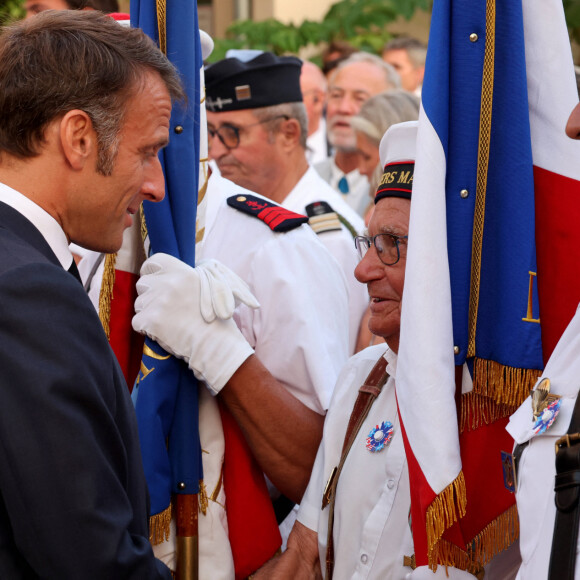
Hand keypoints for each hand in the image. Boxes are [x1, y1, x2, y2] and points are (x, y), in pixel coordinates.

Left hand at [132, 253, 257, 392]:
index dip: (151, 273)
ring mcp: (158, 301)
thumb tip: (169, 278)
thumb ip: (187, 279)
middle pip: (142, 284)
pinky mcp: (150, 320)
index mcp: (183, 272)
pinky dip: (146, 329)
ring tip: (168, 322)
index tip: (155, 282)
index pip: (153, 262)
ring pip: (139, 304)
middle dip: (149, 295)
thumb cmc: (216, 321)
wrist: (215, 345)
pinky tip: (163, 332)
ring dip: (148, 313)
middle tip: (166, 308)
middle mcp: (169, 283)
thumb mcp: (209, 288)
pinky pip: (136, 322)